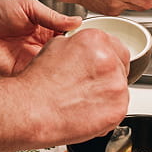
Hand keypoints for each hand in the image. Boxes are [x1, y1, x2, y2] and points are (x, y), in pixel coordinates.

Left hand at [0, 0, 82, 74]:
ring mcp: (30, 61)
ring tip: (74, 68)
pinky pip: (37, 80)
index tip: (90, 41)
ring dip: (62, 70)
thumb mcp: (28, 7)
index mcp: (44, 30)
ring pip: (53, 70)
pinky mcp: (20, 73)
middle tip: (86, 58)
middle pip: (63, 57)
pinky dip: (46, 80)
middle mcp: (39, 47)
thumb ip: (52, 16)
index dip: (78, 41)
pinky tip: (54, 76)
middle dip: (74, 59)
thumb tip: (76, 21)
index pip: (67, 38)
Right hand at [14, 28, 130, 143]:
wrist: (31, 110)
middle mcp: (110, 60)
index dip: (106, 59)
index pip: (115, 47)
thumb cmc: (38, 83)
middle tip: (88, 86)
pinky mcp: (118, 108)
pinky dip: (107, 111)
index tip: (99, 69)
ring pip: (120, 88)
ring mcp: (117, 85)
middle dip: (108, 76)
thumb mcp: (56, 46)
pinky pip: (118, 108)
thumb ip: (79, 45)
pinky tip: (88, 111)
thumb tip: (86, 49)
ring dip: (108, 94)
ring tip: (84, 100)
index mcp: (96, 40)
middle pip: (120, 67)